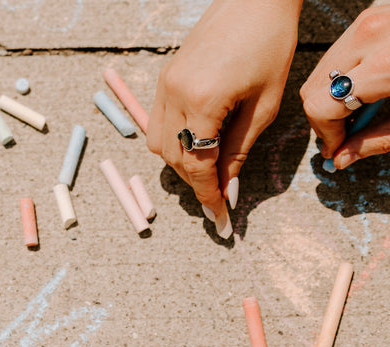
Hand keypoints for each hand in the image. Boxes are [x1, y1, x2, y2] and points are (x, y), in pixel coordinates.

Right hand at [146, 0, 301, 236]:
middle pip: (173, 159)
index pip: (197, 165)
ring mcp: (163, 84)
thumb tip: (228, 190)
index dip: (207, 196)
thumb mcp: (262, 106)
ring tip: (208, 170)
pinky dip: (174, 143)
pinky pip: (157, 123)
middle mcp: (173, 93)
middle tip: (218, 196)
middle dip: (194, 183)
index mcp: (201, 100)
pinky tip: (195, 144)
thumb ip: (238, 152)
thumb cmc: (270, 45)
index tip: (218, 219)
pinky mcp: (164, 78)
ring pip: (158, 144)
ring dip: (182, 164)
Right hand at [300, 5, 389, 169]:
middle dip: (323, 119)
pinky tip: (364, 92)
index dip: (325, 133)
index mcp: (386, 64)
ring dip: (330, 99)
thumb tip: (340, 158)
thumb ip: (375, 140)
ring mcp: (368, 22)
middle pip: (312, 89)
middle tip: (344, 135)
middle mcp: (370, 35)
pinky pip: (336, 56)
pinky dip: (341, 80)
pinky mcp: (370, 18)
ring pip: (320, 72)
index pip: (321, 104)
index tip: (337, 147)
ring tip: (358, 113)